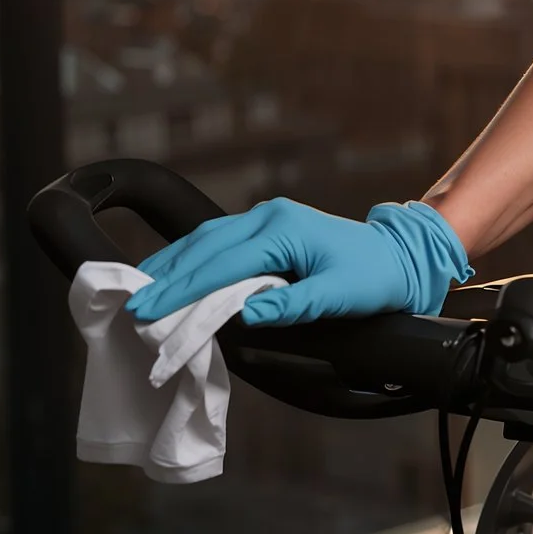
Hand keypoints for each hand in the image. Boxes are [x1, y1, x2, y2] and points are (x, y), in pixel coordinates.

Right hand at [123, 197, 473, 326]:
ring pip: (206, 240)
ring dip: (172, 265)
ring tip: (140, 291)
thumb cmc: (376, 279)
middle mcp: (268, 218)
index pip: (221, 263)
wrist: (402, 257)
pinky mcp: (267, 231)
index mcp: (283, 230)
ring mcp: (266, 220)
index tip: (147, 312)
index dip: (182, 290)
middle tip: (130, 307)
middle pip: (203, 245)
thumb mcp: (341, 297)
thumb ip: (294, 305)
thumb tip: (246, 315)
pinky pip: (218, 243)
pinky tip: (172, 275)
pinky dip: (191, 260)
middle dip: (166, 277)